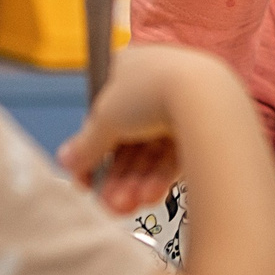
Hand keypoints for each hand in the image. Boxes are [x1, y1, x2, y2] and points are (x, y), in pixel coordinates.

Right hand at [59, 47, 224, 212]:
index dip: (93, 148)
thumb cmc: (155, 88)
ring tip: (125, 206)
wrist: (206, 97)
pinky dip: (159, 177)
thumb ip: (85, 144)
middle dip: (116, 175)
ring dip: (134, 182)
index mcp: (128, 68)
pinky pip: (174, 156)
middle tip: (107, 201)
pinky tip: (149, 196)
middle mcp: (155, 83)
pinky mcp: (202, 125)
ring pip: (151, 152)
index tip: (85, 176)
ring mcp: (180, 103)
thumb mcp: (105, 118)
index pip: (103, 114)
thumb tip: (68, 160)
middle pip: (128, 138)